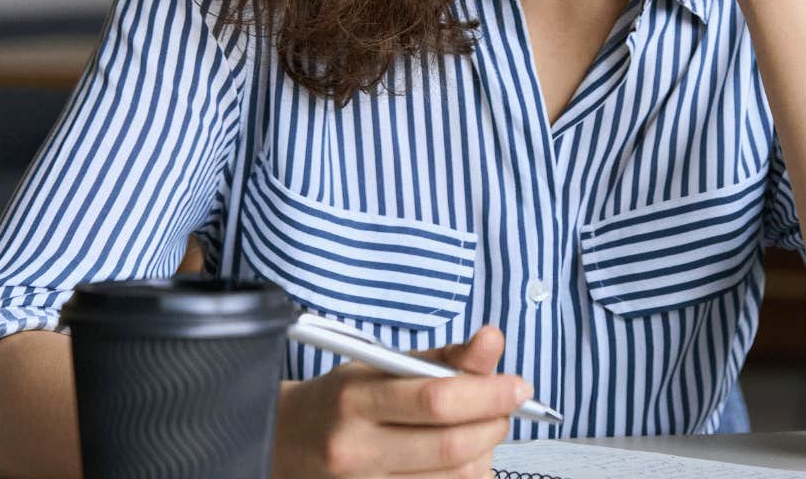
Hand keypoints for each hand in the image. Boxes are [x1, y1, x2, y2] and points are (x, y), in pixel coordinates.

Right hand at [272, 324, 526, 477]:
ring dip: (484, 453)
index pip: (437, 399)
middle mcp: (357, 449)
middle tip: (505, 406)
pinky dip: (466, 477)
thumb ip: (444, 357)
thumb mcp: (383, 364)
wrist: (287, 443)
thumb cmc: (343, 399)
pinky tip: (461, 459)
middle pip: (452, 446)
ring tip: (478, 431)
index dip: (490, 393)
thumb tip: (493, 340)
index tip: (519, 385)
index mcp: (356, 399)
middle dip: (494, 423)